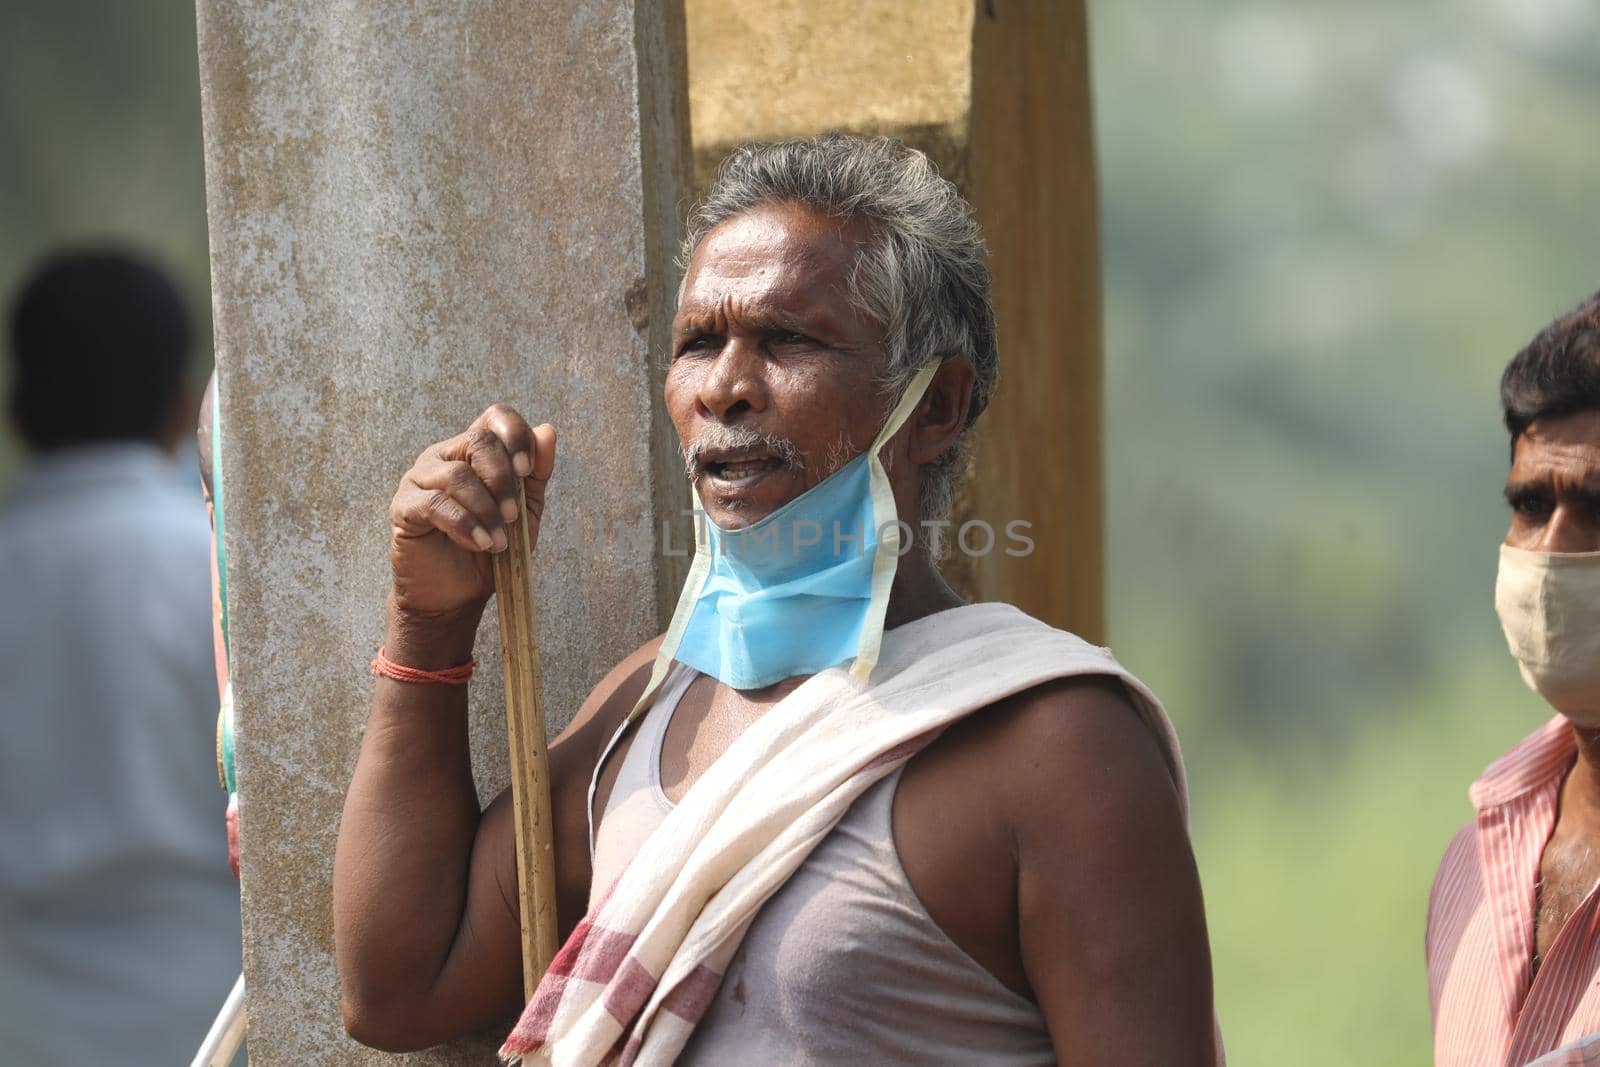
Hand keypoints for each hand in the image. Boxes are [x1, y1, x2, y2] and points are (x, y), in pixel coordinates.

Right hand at [388, 405, 556, 619]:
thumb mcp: (524, 512)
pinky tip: (479, 545)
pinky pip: (435, 504)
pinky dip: (464, 525)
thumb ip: (535, 475)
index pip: (496, 416)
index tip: (527, 471)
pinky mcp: (403, 507)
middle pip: (478, 440)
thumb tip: (548, 430)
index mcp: (475, 452)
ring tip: (499, 542)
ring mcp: (419, 478)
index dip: (516, 435)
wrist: (457, 595)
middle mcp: (445, 456)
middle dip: (503, 480)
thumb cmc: (490, 549)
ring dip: (486, 511)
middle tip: (514, 517)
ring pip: (457, 475)